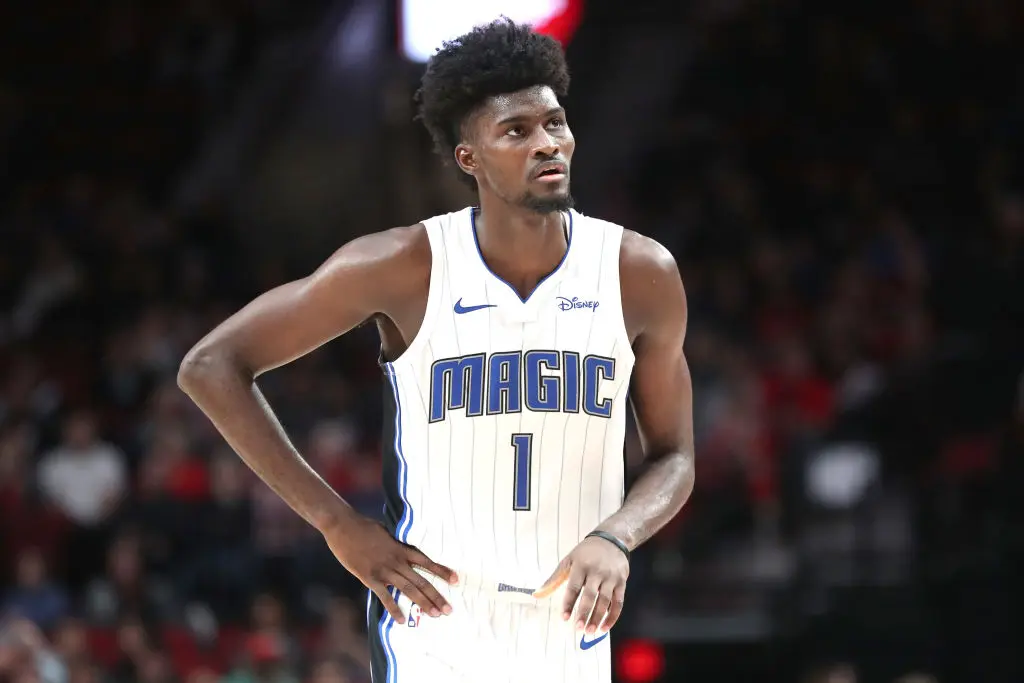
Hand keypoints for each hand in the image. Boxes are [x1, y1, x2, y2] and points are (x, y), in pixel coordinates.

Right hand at [322, 514, 458, 623]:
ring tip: (435, 615)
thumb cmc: (365, 526)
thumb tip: (408, 545)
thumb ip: (399, 542)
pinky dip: (394, 609)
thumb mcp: (387, 531)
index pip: (427, 562)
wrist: (343, 526)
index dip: (442, 571)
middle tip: (449, 610)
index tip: (456, 580)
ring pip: (408, 590)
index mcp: (402, 548)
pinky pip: (385, 596)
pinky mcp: (369, 577)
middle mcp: (397, 560)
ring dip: (422, 603)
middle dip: (436, 596)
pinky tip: (402, 621)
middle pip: (421, 581)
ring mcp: (384, 570)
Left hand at [533, 535, 628, 633]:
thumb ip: (554, 579)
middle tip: (578, 628)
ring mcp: (610, 577)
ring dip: (598, 618)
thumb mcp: (568, 561)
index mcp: (581, 566)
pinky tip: (605, 627)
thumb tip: (537, 594)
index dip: (568, 603)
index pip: (573, 587)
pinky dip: (612, 617)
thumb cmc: (586, 553)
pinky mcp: (621, 582)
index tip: (564, 617)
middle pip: (590, 595)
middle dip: (584, 613)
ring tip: (590, 631)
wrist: (612, 540)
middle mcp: (596, 572)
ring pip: (605, 601)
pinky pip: (618, 603)